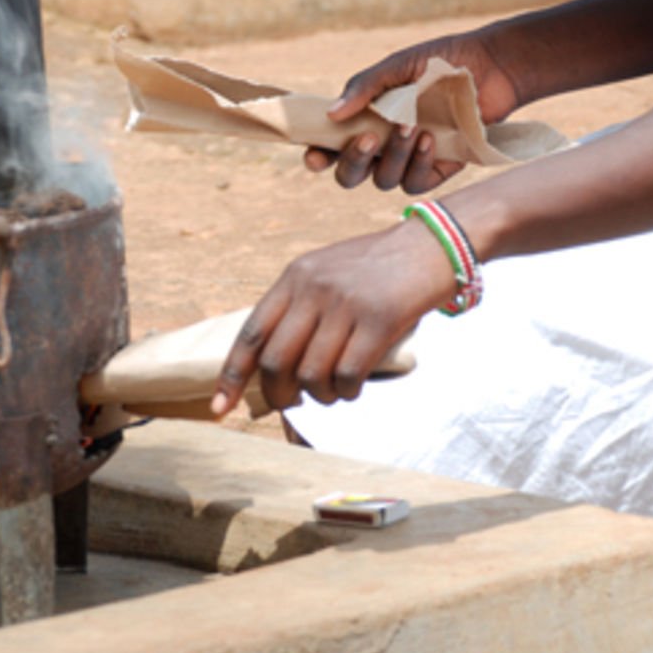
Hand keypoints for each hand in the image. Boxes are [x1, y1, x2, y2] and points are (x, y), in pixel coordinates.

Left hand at [211, 219, 451, 414]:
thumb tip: (276, 367)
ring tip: (331, 393)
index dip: (232, 375)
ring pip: (312, 374)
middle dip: (279, 394)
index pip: (252, 333)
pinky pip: (348, 375)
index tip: (220, 407)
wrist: (432, 245)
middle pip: (277, 361)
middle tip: (291, 403)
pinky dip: (346, 392)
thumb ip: (301, 307)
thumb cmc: (379, 268)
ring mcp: (346, 304)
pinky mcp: (379, 321)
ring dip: (319, 396)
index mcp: (295, 277)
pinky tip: (353, 388)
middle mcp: (314, 289)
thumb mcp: (328, 273)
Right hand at [305, 28, 519, 193]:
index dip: (319, 156)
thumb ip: (364, 88)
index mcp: (366, 119)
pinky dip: (418, 164)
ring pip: (385, 180)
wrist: (491, 66)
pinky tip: (429, 139)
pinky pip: (417, 182)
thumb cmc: (440, 61)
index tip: (314, 157)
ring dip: (392, 158)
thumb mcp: (397, 68)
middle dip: (352, 163)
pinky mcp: (439, 168)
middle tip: (366, 139)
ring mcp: (410, 158)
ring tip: (410, 127)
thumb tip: (330, 113)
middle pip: (352, 175)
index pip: (332, 146)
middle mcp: (384, 144)